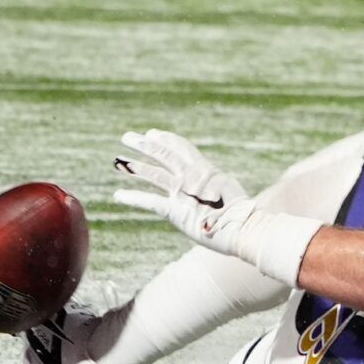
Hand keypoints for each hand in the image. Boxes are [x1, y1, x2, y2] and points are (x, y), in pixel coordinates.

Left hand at [113, 129, 256, 256]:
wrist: (245, 230)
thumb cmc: (240, 216)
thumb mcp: (225, 194)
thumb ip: (212, 187)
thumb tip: (206, 187)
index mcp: (207, 171)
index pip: (183, 148)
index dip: (167, 140)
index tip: (153, 134)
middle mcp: (194, 177)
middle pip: (166, 155)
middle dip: (145, 145)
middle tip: (128, 137)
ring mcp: (185, 193)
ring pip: (155, 174)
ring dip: (136, 166)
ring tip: (118, 161)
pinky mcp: (177, 212)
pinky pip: (151, 203)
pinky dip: (134, 198)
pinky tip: (118, 196)